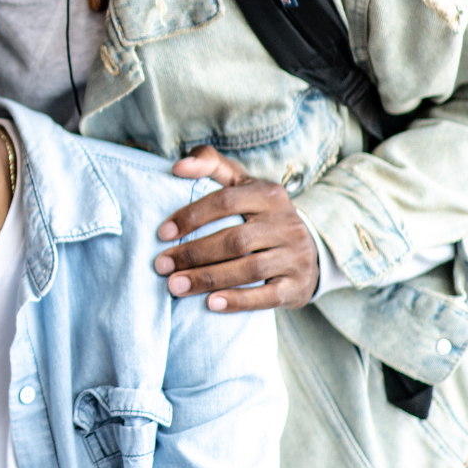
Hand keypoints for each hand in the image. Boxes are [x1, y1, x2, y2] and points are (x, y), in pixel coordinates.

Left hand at [154, 145, 318, 310]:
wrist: (306, 248)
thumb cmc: (258, 212)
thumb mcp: (240, 182)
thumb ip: (209, 163)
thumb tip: (178, 167)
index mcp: (269, 195)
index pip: (226, 202)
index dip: (191, 216)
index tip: (162, 233)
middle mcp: (286, 224)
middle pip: (235, 240)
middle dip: (194, 253)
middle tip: (161, 265)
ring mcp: (296, 256)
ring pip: (249, 269)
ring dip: (208, 279)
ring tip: (176, 287)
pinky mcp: (298, 285)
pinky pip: (268, 296)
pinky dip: (238, 301)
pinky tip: (210, 304)